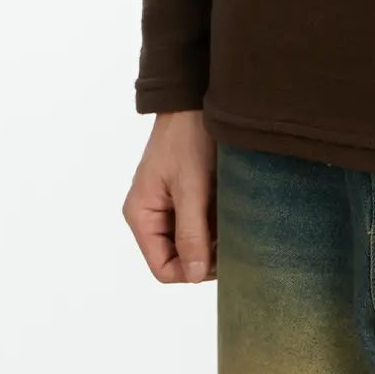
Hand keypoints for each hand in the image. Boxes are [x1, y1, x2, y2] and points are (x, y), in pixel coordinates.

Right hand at [123, 110, 217, 283]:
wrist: (195, 98)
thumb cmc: (188, 137)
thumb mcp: (191, 186)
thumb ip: (191, 232)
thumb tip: (193, 275)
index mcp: (141, 215)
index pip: (163, 268)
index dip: (192, 271)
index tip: (222, 258)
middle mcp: (152, 215)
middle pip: (178, 257)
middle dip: (206, 253)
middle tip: (233, 237)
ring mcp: (169, 206)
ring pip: (193, 241)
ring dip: (213, 237)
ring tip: (233, 219)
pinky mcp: (187, 196)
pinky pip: (201, 223)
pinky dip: (216, 221)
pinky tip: (230, 208)